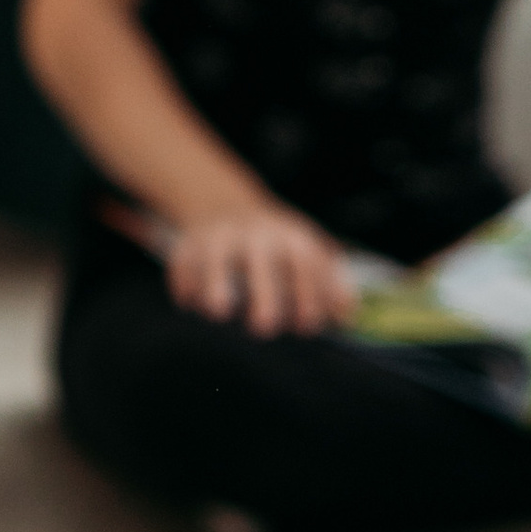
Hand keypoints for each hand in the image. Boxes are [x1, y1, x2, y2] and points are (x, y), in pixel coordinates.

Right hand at [164, 207, 354, 334]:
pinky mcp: (189, 241)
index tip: (307, 326)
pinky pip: (182, 260)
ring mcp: (219, 235)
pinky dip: (183, 282)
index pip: (305, 262)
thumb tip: (348, 318)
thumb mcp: (306, 251)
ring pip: (215, 256)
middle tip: (265, 328)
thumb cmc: (274, 242)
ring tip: (218, 313)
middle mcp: (255, 232)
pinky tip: (189, 304)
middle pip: (261, 260)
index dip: (309, 293)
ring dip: (215, 282)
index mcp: (290, 235)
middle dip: (264, 293)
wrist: (223, 203)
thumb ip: (329, 284)